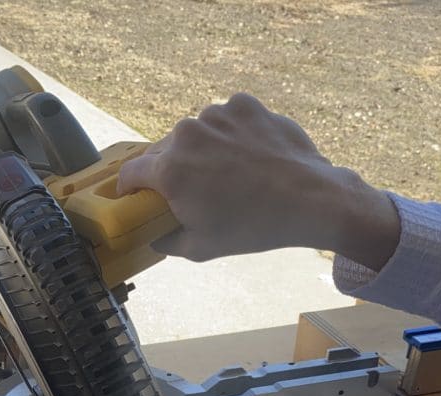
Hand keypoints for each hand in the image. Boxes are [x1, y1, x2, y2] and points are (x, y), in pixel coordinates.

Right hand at [117, 93, 399, 269]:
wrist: (310, 200)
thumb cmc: (253, 227)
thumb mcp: (201, 247)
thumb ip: (166, 240)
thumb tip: (153, 236)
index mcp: (170, 170)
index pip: (130, 173)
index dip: (130, 188)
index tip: (136, 194)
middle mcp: (186, 135)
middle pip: (164, 151)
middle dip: (173, 170)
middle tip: (195, 190)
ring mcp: (217, 115)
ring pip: (196, 133)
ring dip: (203, 149)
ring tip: (229, 173)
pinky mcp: (243, 105)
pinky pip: (225, 119)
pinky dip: (231, 133)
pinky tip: (247, 155)